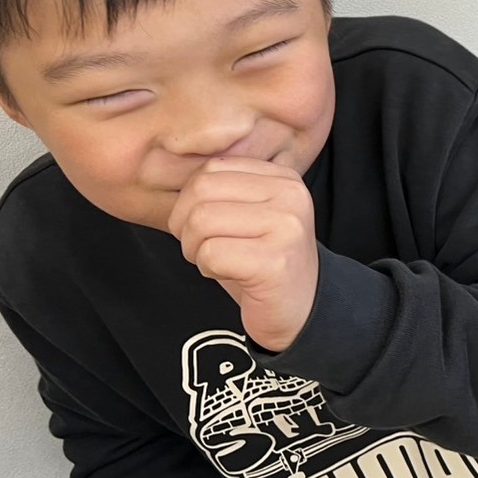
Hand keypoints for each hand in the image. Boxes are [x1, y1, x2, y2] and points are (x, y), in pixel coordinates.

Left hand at [169, 157, 319, 351]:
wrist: (303, 309)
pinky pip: (211, 254)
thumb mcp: (249, 215)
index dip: (190, 201)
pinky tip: (231, 275)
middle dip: (185, 224)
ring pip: (201, 220)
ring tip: (217, 261)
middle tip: (202, 247)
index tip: (205, 227)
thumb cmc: (263, 263)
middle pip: (201, 190)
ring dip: (195, 248)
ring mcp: (286, 227)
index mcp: (283, 178)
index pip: (211, 168)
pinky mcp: (274, 261)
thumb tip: (174, 179)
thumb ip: (224, 191)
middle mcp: (289, 195)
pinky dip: (208, 269)